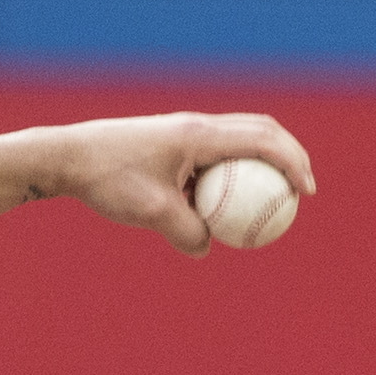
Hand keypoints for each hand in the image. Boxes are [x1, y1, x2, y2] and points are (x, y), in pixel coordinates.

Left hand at [46, 113, 316, 257]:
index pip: (264, 142)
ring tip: (272, 197)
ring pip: (238, 140)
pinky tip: (225, 205)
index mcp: (200, 135)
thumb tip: (207, 249)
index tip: (307, 192)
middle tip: (302, 189)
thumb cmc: (109, 181)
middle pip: (261, 131)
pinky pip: (214, 155)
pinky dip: (230, 174)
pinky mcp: (171, 142)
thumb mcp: (152, 213)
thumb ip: (187, 232)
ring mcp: (184, 131)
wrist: (68, 157)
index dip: (294, 164)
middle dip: (290, 155)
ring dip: (261, 162)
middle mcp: (197, 126)